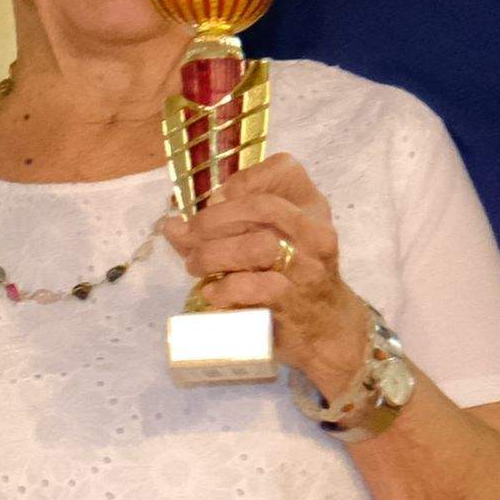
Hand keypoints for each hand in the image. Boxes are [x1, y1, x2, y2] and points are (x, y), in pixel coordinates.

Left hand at [162, 153, 367, 397]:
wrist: (327, 330)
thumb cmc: (289, 281)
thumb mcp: (261, 249)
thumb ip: (218, 234)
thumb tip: (173, 225)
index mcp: (310, 209)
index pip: (284, 170)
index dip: (243, 179)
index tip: (216, 199)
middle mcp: (315, 232)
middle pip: (262, 207)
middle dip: (216, 219)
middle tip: (192, 237)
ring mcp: (307, 267)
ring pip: (257, 246)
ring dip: (214, 254)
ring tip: (197, 267)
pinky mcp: (294, 301)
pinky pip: (255, 287)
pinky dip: (225, 288)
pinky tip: (213, 294)